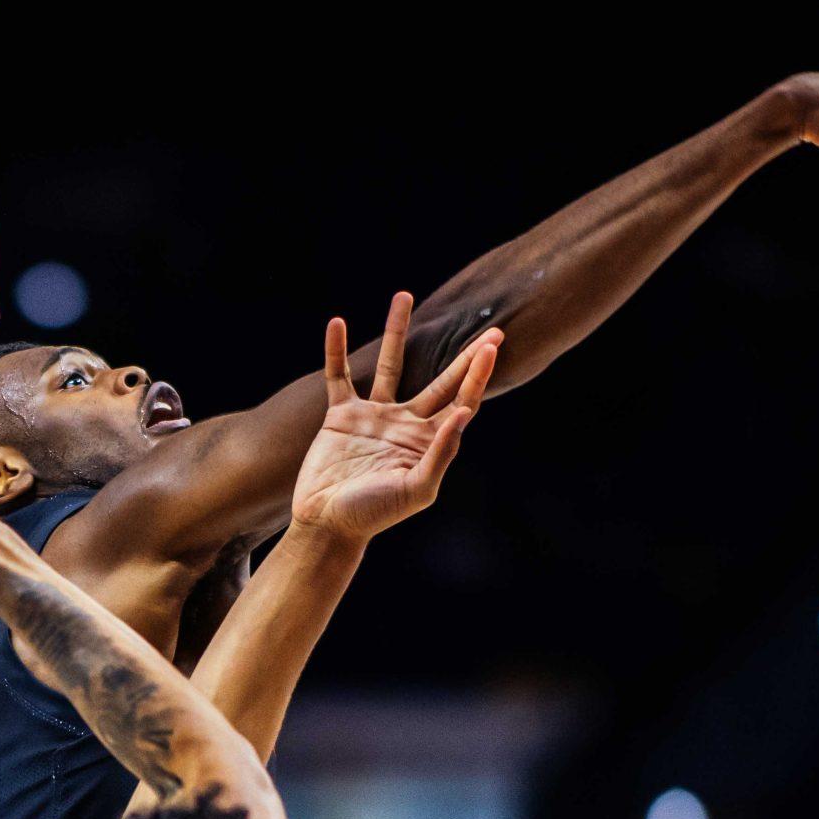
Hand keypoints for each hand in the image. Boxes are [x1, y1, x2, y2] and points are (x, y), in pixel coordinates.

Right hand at [291, 294, 497, 544]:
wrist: (326, 523)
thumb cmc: (373, 514)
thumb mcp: (415, 489)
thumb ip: (441, 453)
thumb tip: (464, 413)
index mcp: (428, 442)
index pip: (461, 401)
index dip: (477, 374)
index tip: (491, 344)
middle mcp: (406, 424)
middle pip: (440, 379)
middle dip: (463, 354)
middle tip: (490, 327)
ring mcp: (374, 417)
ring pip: (389, 364)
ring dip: (397, 330)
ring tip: (404, 295)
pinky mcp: (341, 416)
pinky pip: (338, 376)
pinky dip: (335, 350)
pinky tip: (337, 322)